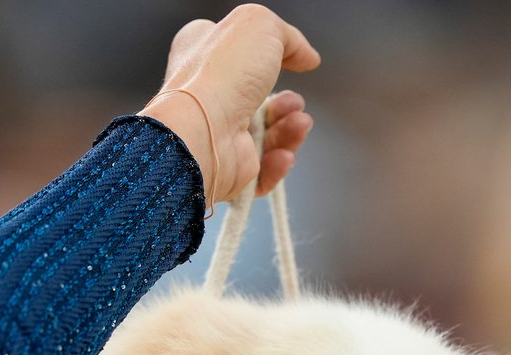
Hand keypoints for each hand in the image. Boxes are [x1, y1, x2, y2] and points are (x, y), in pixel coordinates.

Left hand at [139, 5, 319, 202]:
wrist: (204, 132)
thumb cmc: (221, 76)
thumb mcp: (260, 26)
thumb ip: (289, 37)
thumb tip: (307, 57)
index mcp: (203, 57)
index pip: (238, 53)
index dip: (268, 55)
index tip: (294, 60)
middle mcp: (208, 98)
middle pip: (261, 100)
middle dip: (287, 103)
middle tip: (294, 102)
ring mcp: (218, 136)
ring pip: (266, 137)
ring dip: (289, 131)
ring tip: (298, 124)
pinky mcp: (229, 169)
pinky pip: (263, 171)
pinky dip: (279, 162)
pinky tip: (284, 154)